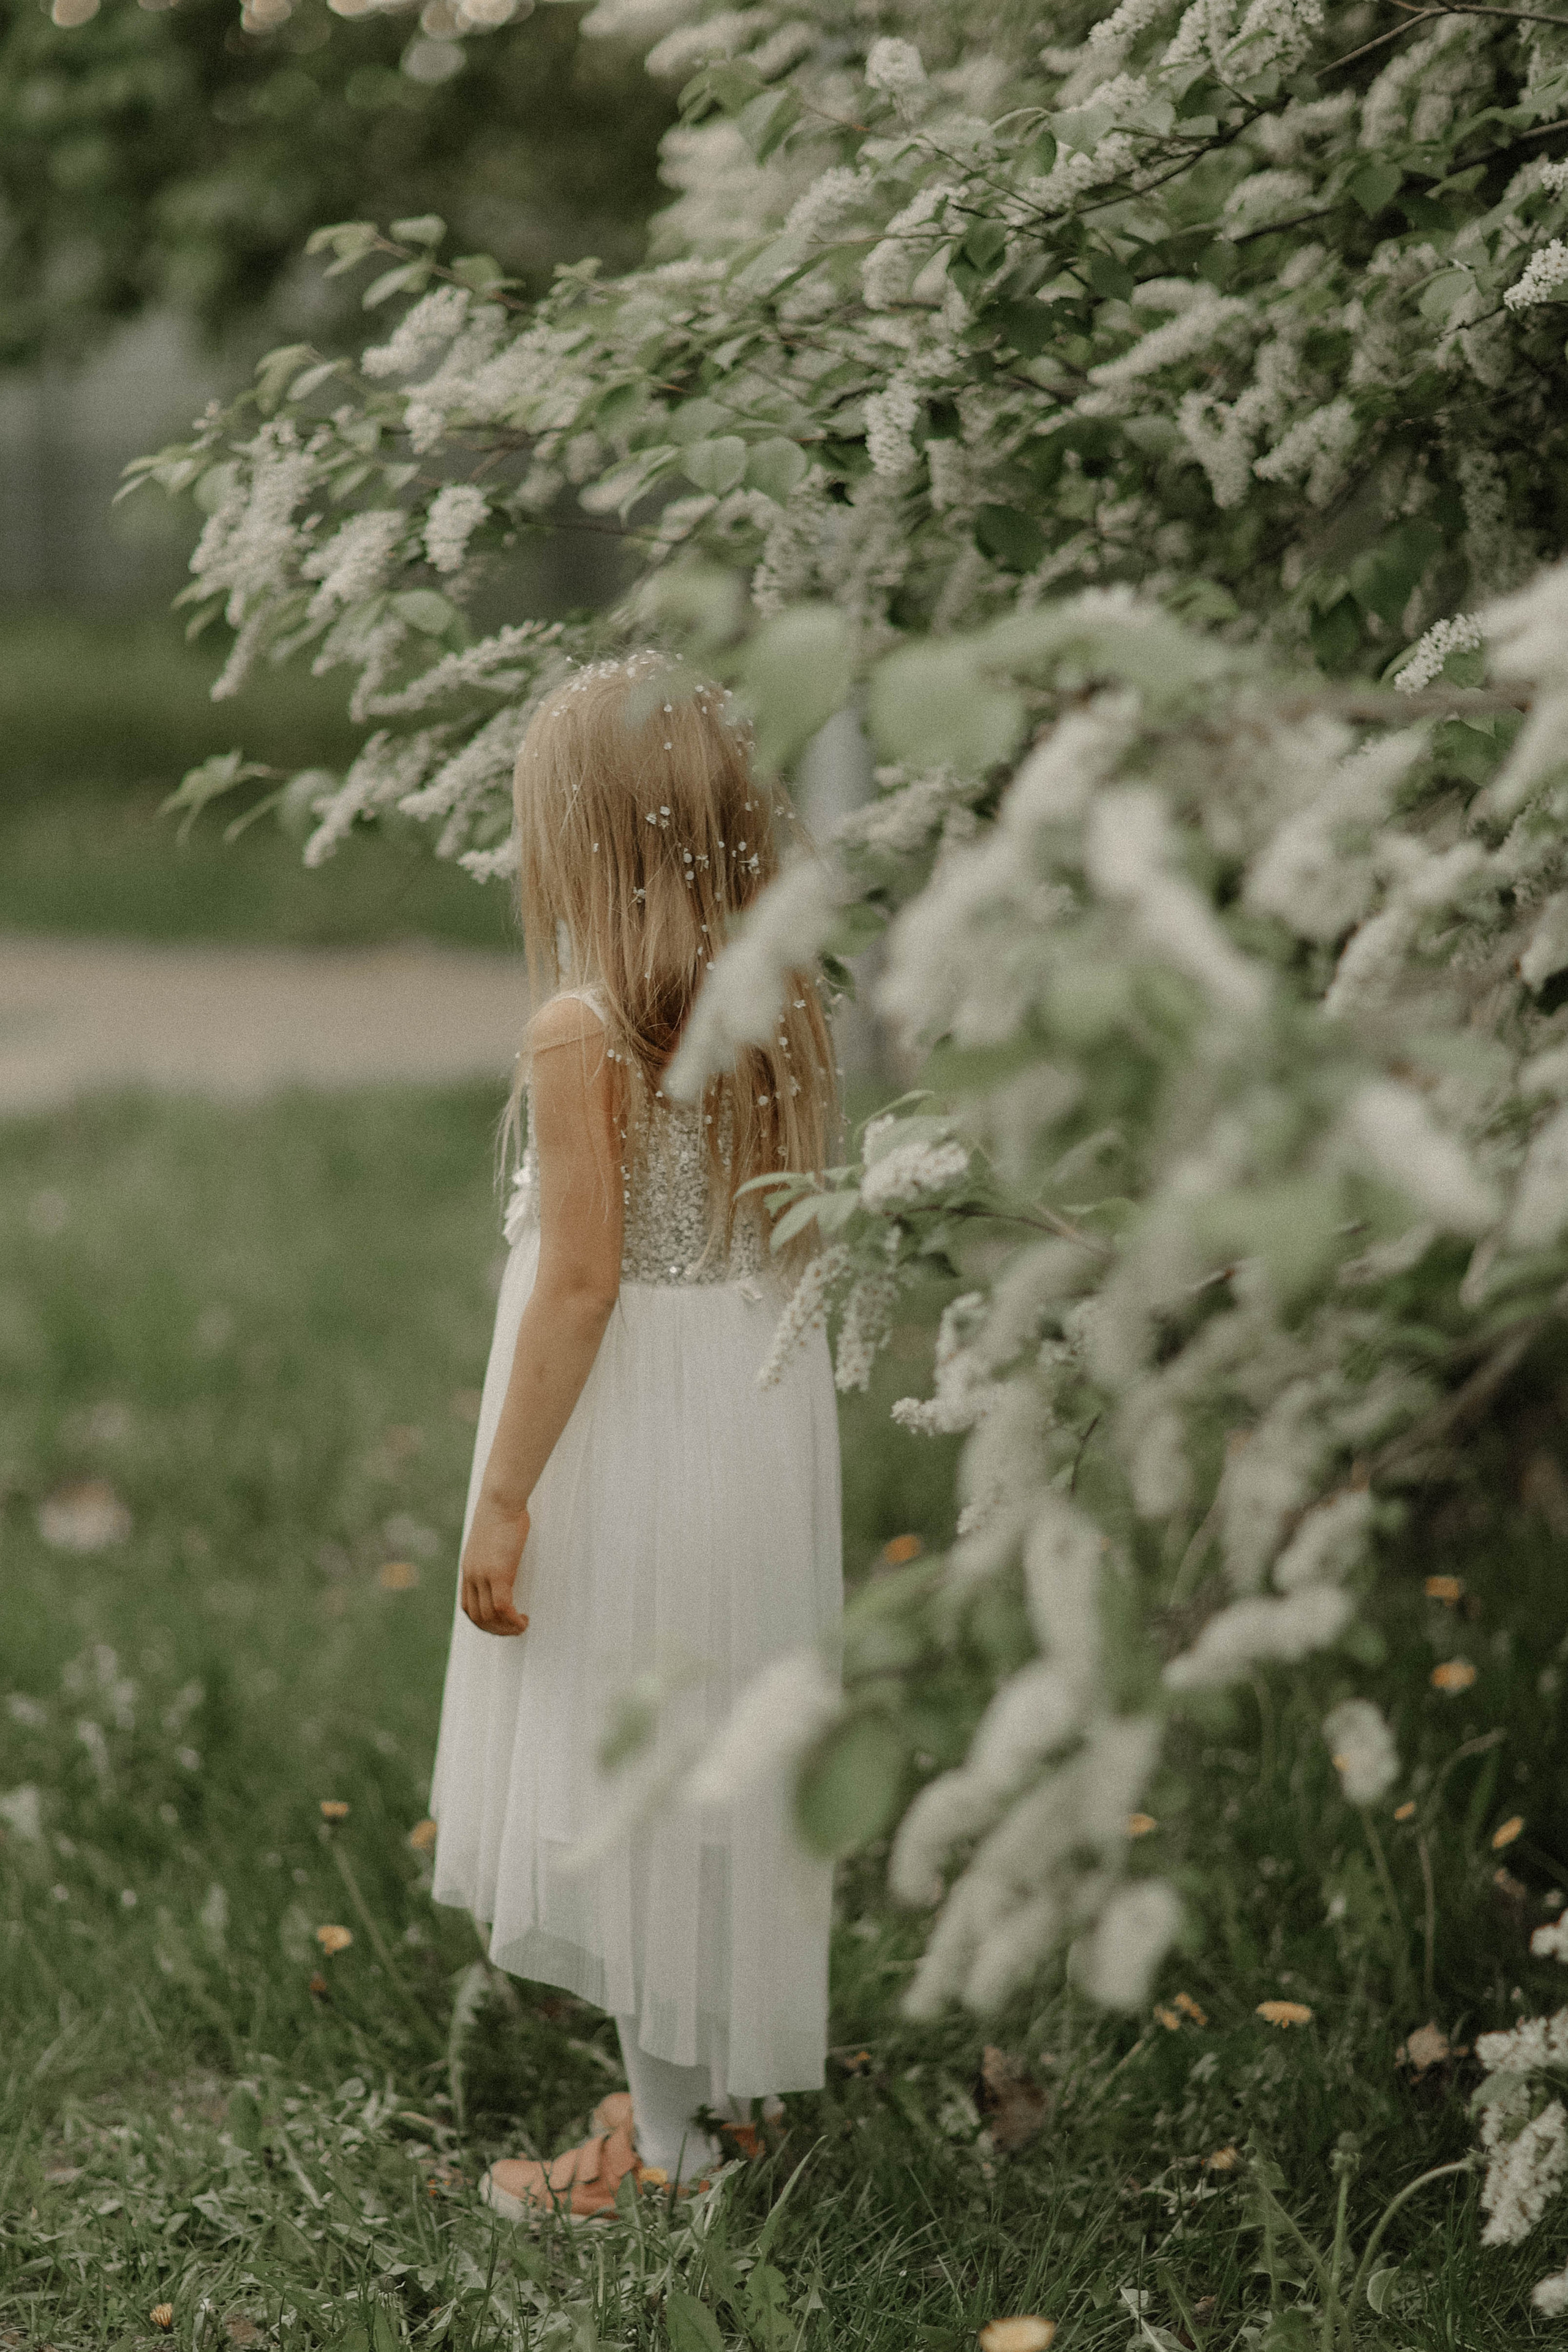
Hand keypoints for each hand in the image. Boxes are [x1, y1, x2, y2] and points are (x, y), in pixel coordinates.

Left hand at [460, 1498, 530, 1635]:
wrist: (501, 1500)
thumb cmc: (501, 1514)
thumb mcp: (491, 1539)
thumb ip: (492, 1555)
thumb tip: (502, 1559)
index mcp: (468, 1570)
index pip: (468, 1607)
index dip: (483, 1621)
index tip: (501, 1623)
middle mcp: (472, 1576)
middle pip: (477, 1617)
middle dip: (496, 1630)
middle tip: (513, 1630)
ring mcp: (483, 1576)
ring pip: (490, 1616)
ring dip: (506, 1628)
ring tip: (522, 1626)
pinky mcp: (499, 1573)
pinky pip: (504, 1607)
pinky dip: (513, 1620)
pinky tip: (524, 1621)